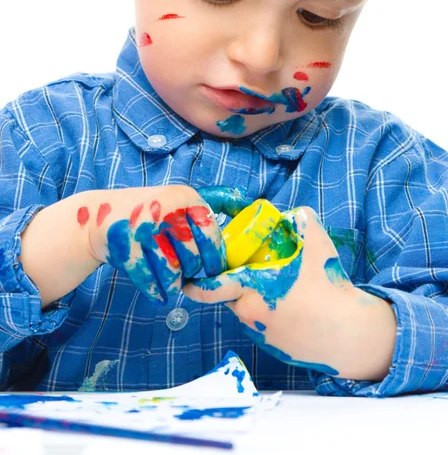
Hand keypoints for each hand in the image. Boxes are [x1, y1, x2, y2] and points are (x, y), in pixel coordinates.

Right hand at [85, 185, 249, 303]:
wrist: (97, 217)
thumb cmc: (148, 214)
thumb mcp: (178, 200)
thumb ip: (208, 208)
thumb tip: (248, 213)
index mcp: (185, 197)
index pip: (212, 235)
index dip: (216, 259)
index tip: (213, 271)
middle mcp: (166, 208)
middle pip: (193, 258)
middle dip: (191, 273)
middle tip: (186, 275)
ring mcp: (143, 227)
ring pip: (172, 273)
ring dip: (173, 286)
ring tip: (172, 285)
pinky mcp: (123, 246)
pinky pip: (149, 280)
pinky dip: (156, 291)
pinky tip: (158, 293)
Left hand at [184, 207, 396, 379]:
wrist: (350, 334)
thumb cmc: (327, 285)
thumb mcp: (314, 239)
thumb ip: (295, 219)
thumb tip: (284, 214)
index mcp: (251, 289)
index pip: (209, 287)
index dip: (196, 282)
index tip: (190, 278)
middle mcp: (249, 315)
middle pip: (231, 295)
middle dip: (239, 282)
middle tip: (258, 271)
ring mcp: (262, 335)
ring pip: (249, 311)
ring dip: (258, 298)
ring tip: (286, 288)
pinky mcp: (275, 349)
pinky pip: (265, 327)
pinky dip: (273, 315)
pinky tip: (297, 307)